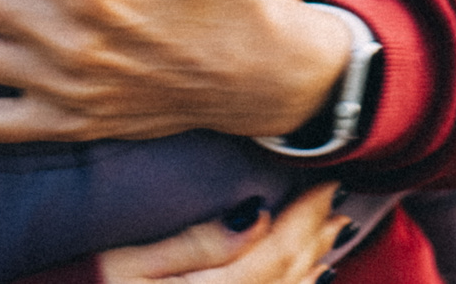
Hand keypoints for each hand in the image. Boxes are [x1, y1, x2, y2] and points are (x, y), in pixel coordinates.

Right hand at [98, 184, 345, 283]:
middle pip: (284, 281)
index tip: (328, 182)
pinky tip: (299, 282)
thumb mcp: (119, 266)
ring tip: (327, 238)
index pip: (274, 254)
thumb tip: (259, 214)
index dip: (306, 217)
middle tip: (336, 203)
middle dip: (314, 240)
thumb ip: (194, 245)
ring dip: (308, 268)